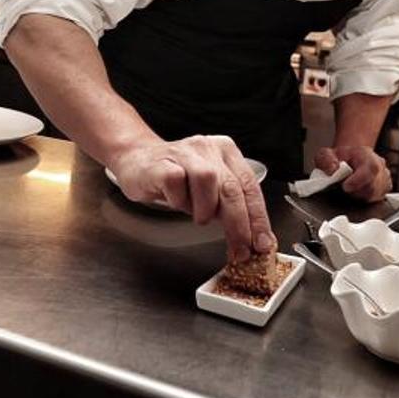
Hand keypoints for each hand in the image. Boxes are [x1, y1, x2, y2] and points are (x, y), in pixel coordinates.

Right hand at [109, 135, 274, 262]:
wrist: (137, 160)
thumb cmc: (176, 177)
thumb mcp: (208, 190)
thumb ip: (229, 207)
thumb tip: (250, 239)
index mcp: (227, 152)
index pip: (250, 187)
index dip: (258, 218)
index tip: (262, 243)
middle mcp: (209, 148)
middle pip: (232, 188)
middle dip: (239, 224)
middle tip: (240, 249)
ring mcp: (184, 152)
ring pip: (207, 182)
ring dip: (204, 208)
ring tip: (197, 215)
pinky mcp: (162, 162)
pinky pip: (176, 184)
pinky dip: (178, 201)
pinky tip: (175, 200)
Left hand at [314, 145, 390, 201]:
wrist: (349, 159)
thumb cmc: (339, 158)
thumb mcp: (326, 154)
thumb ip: (326, 160)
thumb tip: (332, 170)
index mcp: (366, 154)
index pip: (370, 168)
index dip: (359, 180)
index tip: (345, 187)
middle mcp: (379, 165)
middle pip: (373, 186)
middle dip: (356, 191)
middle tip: (344, 188)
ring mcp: (384, 177)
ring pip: (376, 195)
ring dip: (360, 196)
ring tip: (350, 188)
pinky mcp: (385, 188)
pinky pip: (378, 199)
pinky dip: (366, 198)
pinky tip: (357, 191)